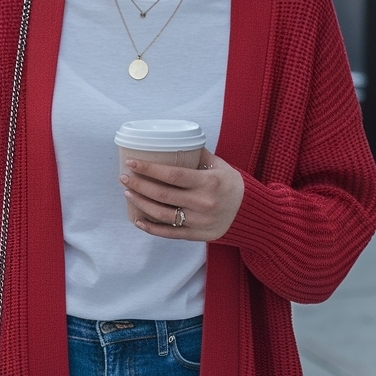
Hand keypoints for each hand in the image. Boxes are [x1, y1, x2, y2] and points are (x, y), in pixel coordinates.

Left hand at [120, 149, 244, 240]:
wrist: (250, 212)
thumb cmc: (232, 184)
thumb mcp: (220, 166)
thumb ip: (199, 154)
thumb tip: (176, 141)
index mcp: (208, 182)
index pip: (172, 175)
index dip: (149, 169)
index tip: (132, 163)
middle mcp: (203, 202)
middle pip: (162, 194)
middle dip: (139, 185)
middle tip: (124, 178)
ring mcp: (199, 221)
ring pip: (162, 214)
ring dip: (141, 204)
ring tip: (128, 194)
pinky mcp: (198, 235)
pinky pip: (170, 233)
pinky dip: (152, 228)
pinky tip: (139, 221)